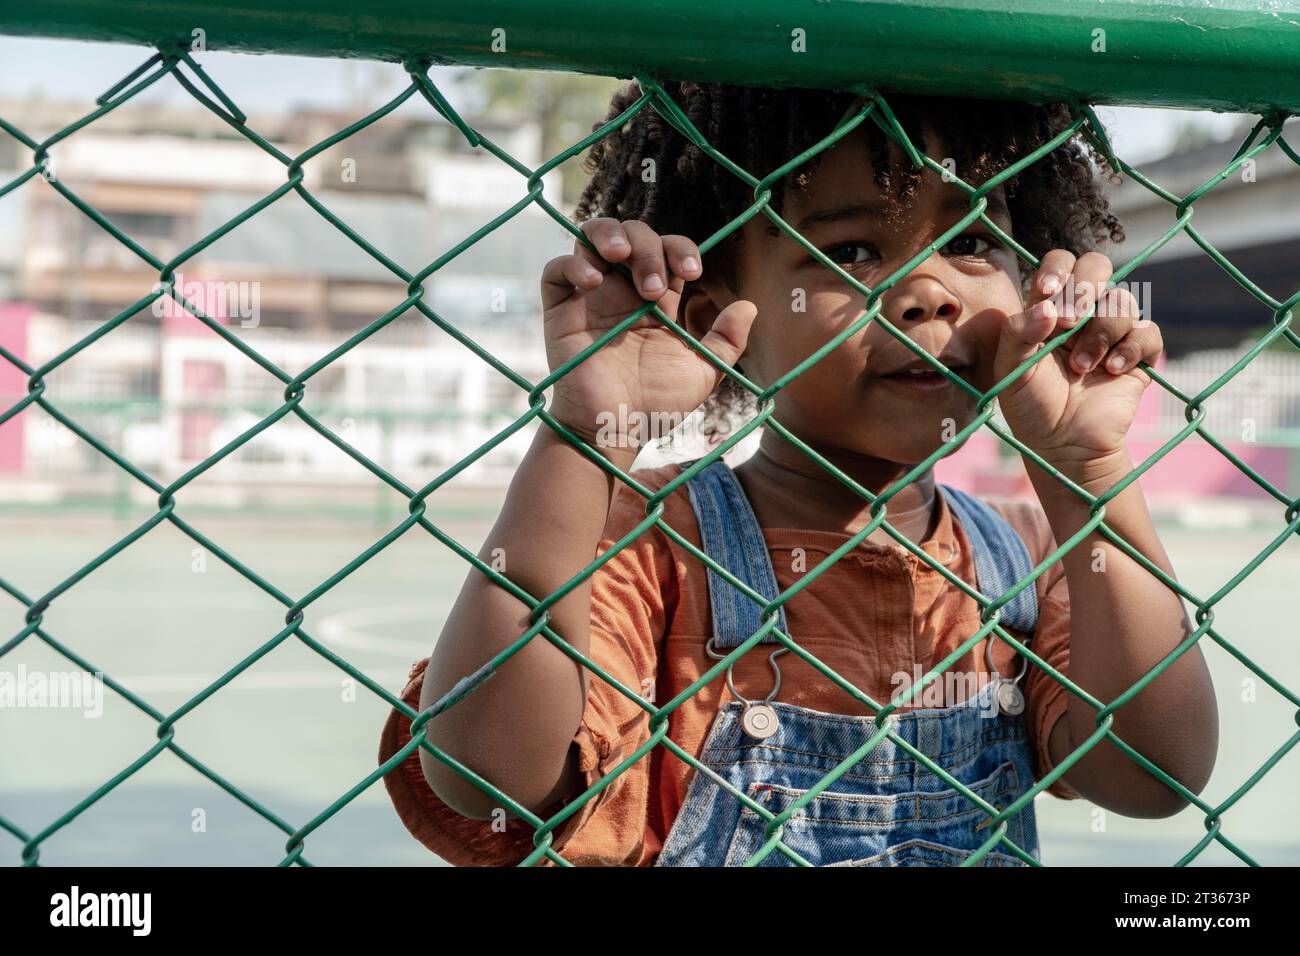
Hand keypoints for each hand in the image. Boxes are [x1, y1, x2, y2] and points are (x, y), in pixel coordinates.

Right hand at [540, 217, 755, 450]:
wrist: (616, 429)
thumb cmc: (656, 405)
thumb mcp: (702, 372)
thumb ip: (725, 341)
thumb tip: (749, 306)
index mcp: (655, 299)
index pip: (667, 249)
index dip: (680, 248)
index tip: (692, 272)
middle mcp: (622, 291)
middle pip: (633, 235)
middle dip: (649, 247)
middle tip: (655, 287)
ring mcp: (590, 298)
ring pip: (591, 238)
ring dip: (610, 234)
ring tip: (621, 256)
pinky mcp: (560, 312)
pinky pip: (555, 271)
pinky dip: (572, 265)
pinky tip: (593, 282)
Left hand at [992, 250, 1160, 471]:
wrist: (1062, 444)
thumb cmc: (1031, 405)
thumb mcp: (1010, 369)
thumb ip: (1019, 332)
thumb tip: (1049, 306)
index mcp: (1049, 307)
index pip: (1060, 262)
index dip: (1059, 269)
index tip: (1051, 293)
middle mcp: (1082, 312)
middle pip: (1098, 266)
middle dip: (1086, 288)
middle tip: (1070, 324)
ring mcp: (1111, 331)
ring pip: (1123, 299)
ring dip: (1101, 332)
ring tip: (1081, 367)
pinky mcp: (1137, 353)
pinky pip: (1148, 331)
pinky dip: (1131, 348)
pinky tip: (1112, 371)